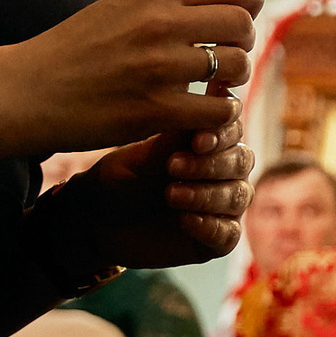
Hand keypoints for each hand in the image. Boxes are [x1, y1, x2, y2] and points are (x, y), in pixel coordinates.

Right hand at [0, 0, 262, 157]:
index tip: (246, 15)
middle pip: (242, 24)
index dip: (251, 0)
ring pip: (237, 66)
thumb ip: (169, 0)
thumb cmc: (77, 49)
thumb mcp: (121, 5)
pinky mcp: (154, 109)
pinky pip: (219, 110)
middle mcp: (159, 22)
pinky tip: (202, 114)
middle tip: (227, 56)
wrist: (24, 92)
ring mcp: (158, 66)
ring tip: (214, 85)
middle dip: (244, 42)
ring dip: (233, 79)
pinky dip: (219, 114)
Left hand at [35, 111, 256, 272]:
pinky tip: (186, 220)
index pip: (233, 129)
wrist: (93, 223)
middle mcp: (221, 171)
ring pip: (238, 195)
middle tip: (174, 167)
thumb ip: (176, 139)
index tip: (197, 139)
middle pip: (242, 161)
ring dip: (208, 194)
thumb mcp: (141, 157)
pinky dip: (211, 226)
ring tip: (171, 195)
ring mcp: (221, 205)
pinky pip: (229, 233)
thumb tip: (212, 97)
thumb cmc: (117, 180)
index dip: (223, 133)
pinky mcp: (214, 239)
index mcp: (208, 142)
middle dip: (211, 164)